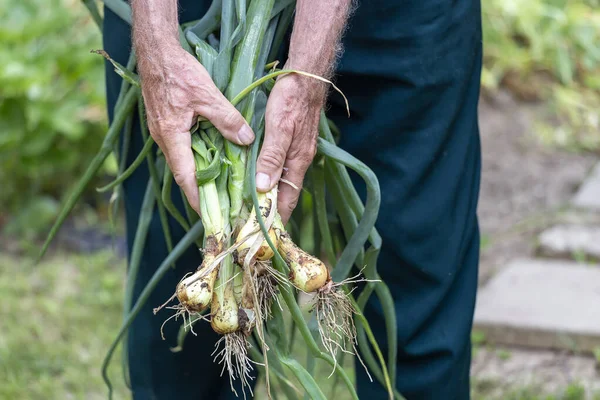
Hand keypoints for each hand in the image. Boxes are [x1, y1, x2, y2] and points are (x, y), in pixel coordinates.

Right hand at [139, 44, 253, 213]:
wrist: (156, 53)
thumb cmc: (179, 72)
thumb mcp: (207, 95)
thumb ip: (227, 118)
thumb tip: (246, 139)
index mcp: (172, 136)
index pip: (185, 175)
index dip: (196, 196)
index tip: (208, 214)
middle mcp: (164, 138)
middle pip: (182, 172)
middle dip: (199, 191)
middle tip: (218, 206)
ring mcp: (163, 131)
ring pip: (181, 160)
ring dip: (197, 175)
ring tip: (217, 189)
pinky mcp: (166, 124)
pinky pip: (181, 148)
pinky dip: (194, 158)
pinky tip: (210, 159)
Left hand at [255, 73, 325, 223]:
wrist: (305, 76)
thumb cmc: (291, 100)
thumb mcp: (279, 128)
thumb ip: (272, 157)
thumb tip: (263, 187)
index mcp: (297, 162)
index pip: (287, 200)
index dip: (274, 218)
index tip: (258, 234)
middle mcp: (298, 161)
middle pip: (283, 194)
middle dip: (267, 210)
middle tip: (246, 223)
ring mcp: (295, 152)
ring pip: (279, 181)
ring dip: (265, 195)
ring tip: (245, 206)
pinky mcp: (289, 142)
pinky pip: (277, 167)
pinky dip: (266, 177)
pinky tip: (253, 178)